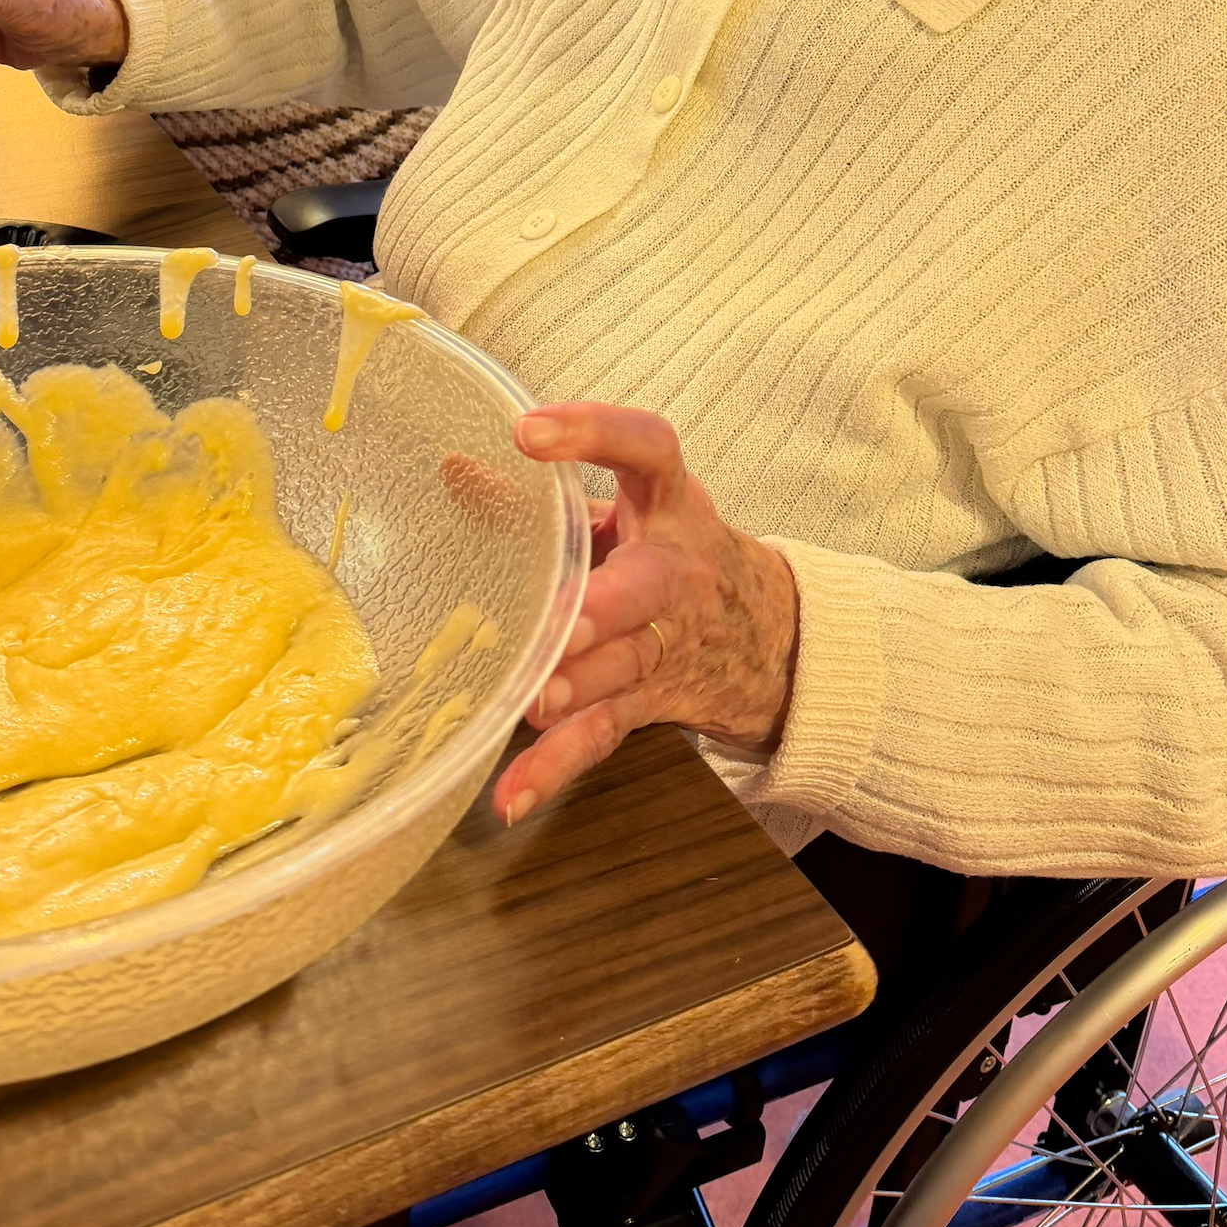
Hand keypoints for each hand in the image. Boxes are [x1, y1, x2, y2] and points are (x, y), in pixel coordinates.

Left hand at [491, 404, 798, 827]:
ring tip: (533, 702)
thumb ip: (545, 495)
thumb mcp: (629, 506)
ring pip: (621, 667)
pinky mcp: (650, 701)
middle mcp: (674, 572)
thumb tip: (453, 466)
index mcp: (668, 503)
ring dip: (576, 686)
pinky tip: (510, 796)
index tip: (528, 430)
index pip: (647, 451)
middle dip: (603, 602)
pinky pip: (600, 735)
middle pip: (643, 586)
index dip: (595, 433)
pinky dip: (554, 769)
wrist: (772, 637)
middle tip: (563, 615)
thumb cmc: (675, 553)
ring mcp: (666, 643)